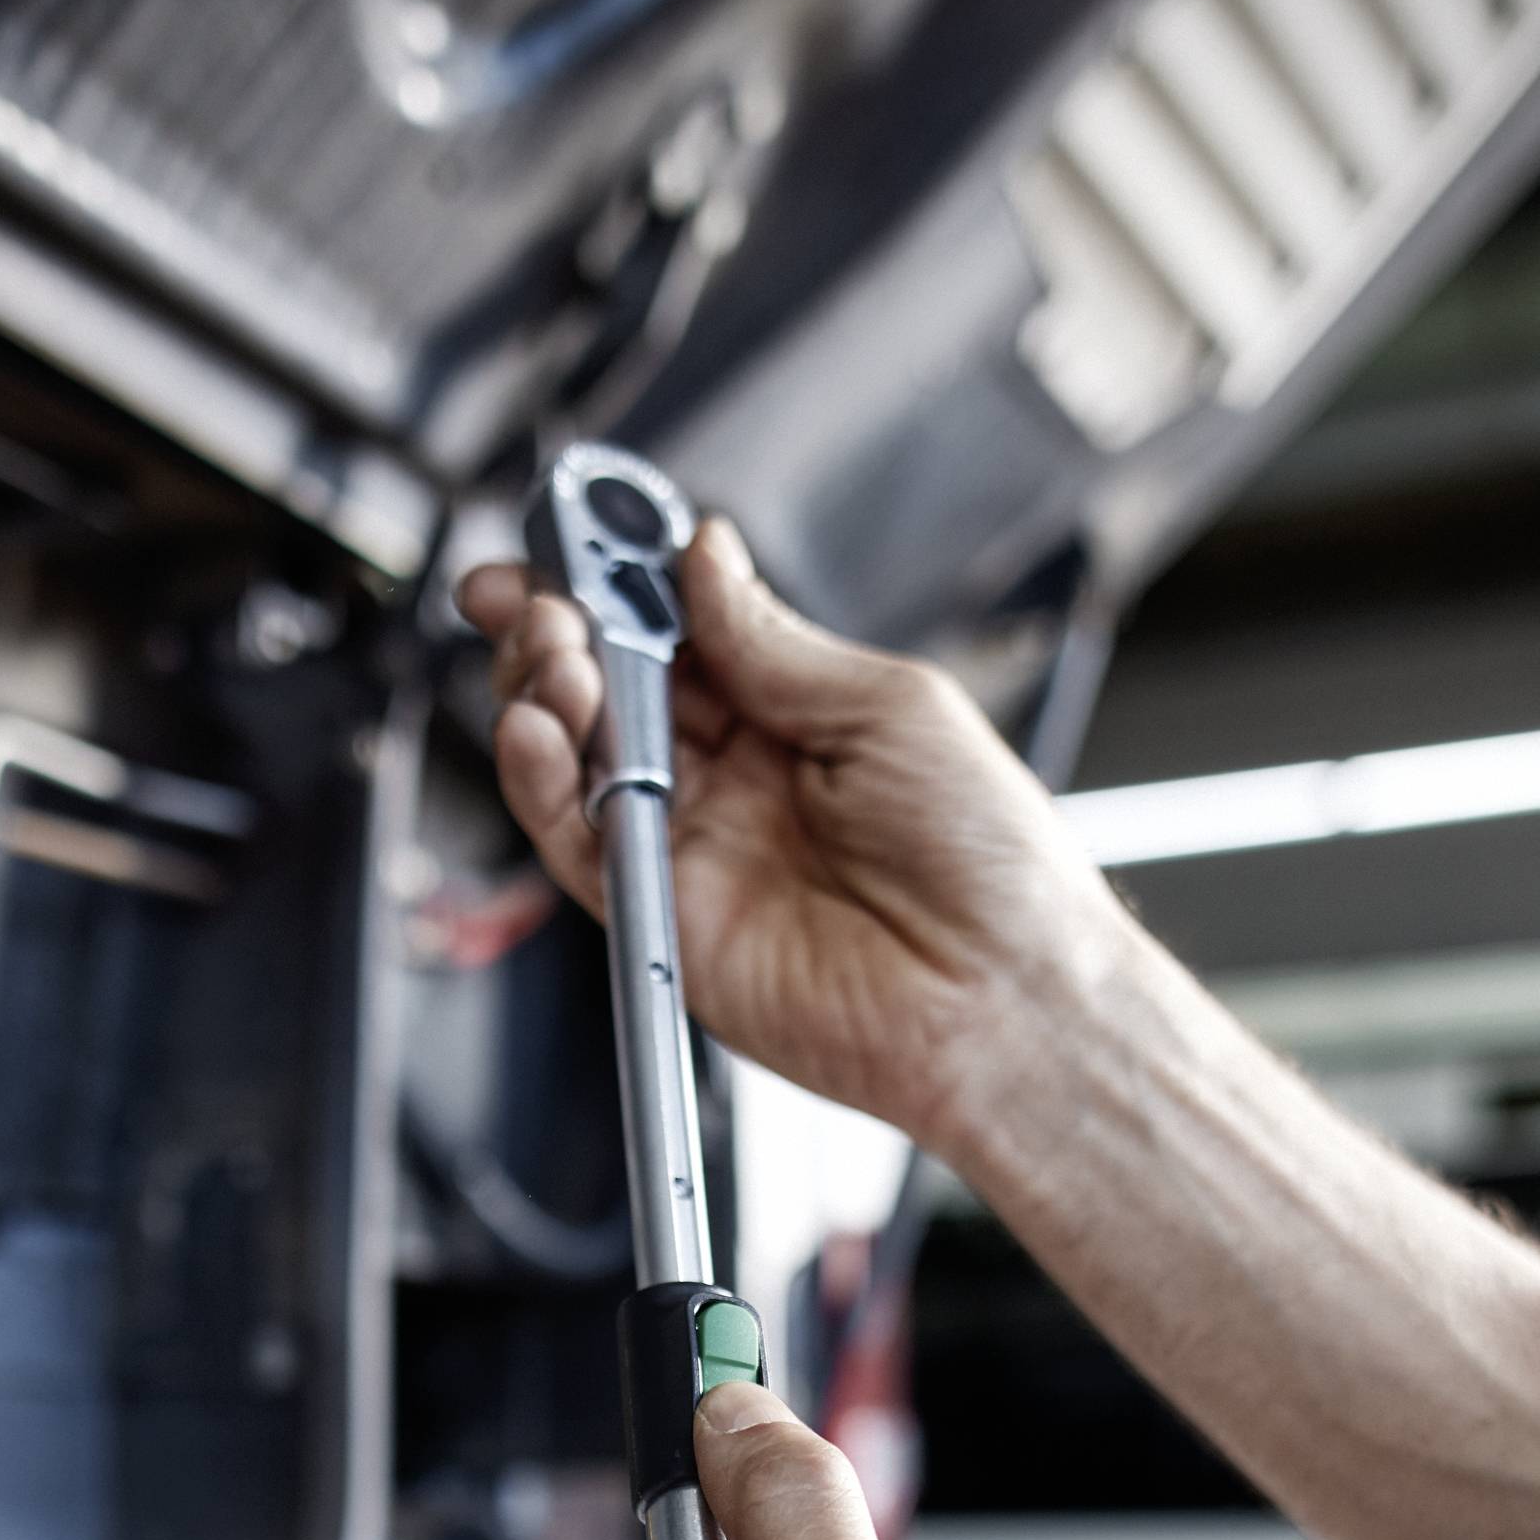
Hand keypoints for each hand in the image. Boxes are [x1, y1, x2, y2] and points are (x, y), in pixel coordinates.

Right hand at [453, 521, 1131, 1159]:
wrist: (1002, 997)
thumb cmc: (990, 865)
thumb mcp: (889, 708)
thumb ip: (775, 643)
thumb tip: (702, 558)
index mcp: (796, 720)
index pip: (679, 639)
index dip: (617, 590)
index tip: (569, 542)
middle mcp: (738, 783)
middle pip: (613, 693)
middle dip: (560, 635)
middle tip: (537, 603)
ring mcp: (698, 852)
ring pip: (582, 762)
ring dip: (547, 697)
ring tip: (551, 658)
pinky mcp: (668, 923)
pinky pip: (580, 847)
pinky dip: (542, 786)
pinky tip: (538, 731)